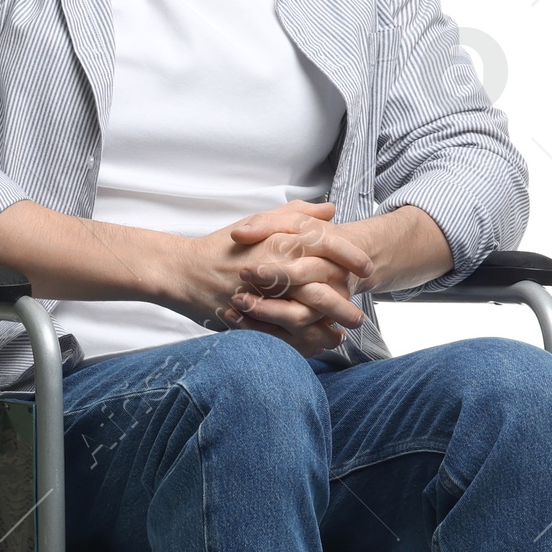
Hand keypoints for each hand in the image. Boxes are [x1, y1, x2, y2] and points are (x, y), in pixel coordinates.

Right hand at [154, 202, 371, 358]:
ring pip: (306, 313)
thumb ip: (296, 214)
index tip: (367, 268)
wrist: (184, 271)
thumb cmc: (223, 246)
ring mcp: (263, 296)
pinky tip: (321, 341)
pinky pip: (285, 332)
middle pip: (321, 285)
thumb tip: (330, 210)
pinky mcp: (252, 317)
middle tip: (362, 311)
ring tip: (346, 331)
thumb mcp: (259, 222)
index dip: (351, 258)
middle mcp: (274, 268)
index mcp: (278, 241)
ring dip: (329, 323)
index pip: (325, 246)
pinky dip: (306, 339)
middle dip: (346, 300)